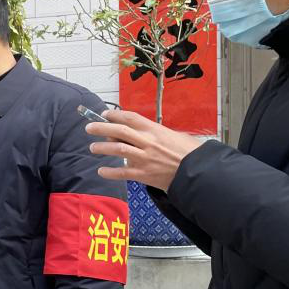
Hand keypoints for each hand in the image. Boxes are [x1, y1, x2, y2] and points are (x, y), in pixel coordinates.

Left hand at [86, 109, 202, 191]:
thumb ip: (156, 134)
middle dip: (101, 128)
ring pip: (118, 150)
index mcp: (155, 131)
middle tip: (89, 127)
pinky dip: (110, 172)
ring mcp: (145, 159)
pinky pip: (122, 173)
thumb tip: (138, 134)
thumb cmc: (190, 153)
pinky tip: (101, 171)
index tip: (104, 114)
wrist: (198, 172)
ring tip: (92, 148)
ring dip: (102, 148)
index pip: (130, 118)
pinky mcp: (144, 175)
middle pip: (119, 131)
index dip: (115, 115)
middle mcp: (148, 143)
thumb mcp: (175, 136)